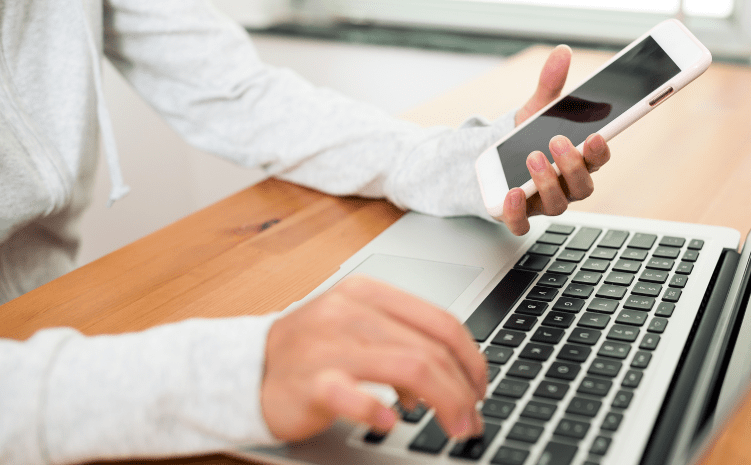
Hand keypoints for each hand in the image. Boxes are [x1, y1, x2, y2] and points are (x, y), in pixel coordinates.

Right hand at [261, 276, 488, 440]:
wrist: (245, 369)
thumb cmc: (311, 352)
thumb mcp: (359, 330)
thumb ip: (404, 342)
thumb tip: (453, 376)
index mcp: (367, 294)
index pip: (440, 322)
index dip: (471, 359)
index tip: (480, 387)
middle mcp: (349, 312)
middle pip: (430, 350)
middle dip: (462, 391)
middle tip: (472, 420)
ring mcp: (327, 345)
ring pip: (407, 368)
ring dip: (443, 403)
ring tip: (454, 426)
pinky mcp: (308, 381)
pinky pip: (351, 394)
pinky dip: (377, 409)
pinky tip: (391, 422)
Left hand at [501, 45, 612, 234]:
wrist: (491, 164)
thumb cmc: (526, 140)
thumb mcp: (536, 110)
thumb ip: (550, 85)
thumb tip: (561, 52)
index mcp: (578, 160)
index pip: (598, 159)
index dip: (600, 150)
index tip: (595, 136)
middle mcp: (566, 186)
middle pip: (582, 186)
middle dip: (572, 165)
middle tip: (558, 141)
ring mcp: (544, 203)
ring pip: (557, 205)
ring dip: (548, 183)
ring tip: (533, 157)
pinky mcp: (519, 216)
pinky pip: (522, 223)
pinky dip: (517, 212)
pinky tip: (510, 193)